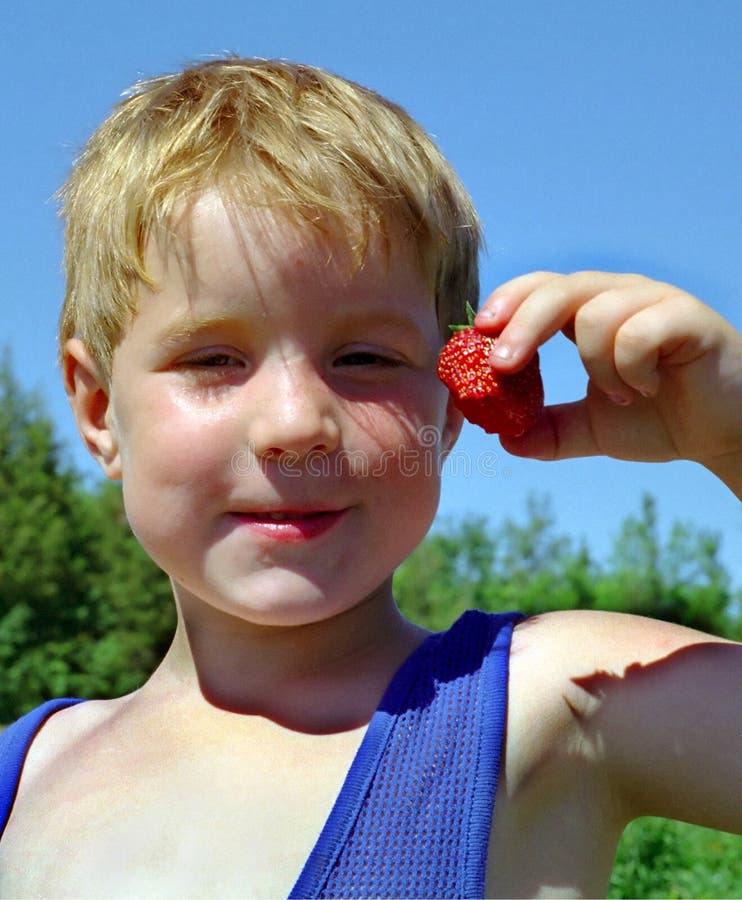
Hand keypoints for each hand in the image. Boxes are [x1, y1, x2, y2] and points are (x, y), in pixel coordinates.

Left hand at [475, 272, 741, 491]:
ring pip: (596, 313)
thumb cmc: (660, 418)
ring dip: (595, 365)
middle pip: (556, 289)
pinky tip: (646, 389)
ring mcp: (655, 301)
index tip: (477, 335)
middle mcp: (618, 296)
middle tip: (502, 365)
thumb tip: (504, 440)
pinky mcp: (688, 317)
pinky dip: (630, 368)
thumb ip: (548, 431)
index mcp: (590, 312)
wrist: (725, 435)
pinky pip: (639, 331)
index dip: (506, 304)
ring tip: (621, 395)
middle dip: (521, 325)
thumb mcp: (592, 429)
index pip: (538, 289)